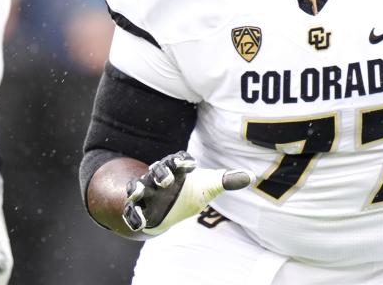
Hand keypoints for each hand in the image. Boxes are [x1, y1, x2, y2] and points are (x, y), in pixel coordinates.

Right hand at [122, 151, 254, 235]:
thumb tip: (251, 176)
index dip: (181, 161)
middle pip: (157, 169)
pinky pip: (131, 210)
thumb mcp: (208, 187)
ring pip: (138, 186)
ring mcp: (146, 192)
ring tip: (139, 192)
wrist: (168, 211)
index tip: (189, 165)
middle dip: (161, 173)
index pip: (178, 160)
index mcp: (177, 169)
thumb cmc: (190, 193)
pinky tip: (139, 222)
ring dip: (138, 188)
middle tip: (168, 179)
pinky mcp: (138, 208)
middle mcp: (159, 177)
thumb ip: (226, 181)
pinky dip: (133, 215)